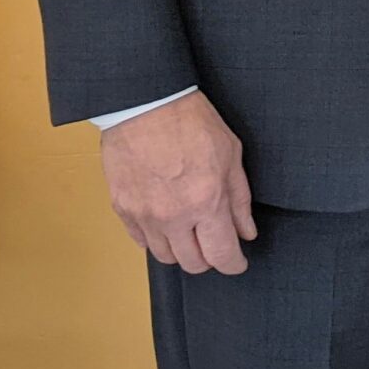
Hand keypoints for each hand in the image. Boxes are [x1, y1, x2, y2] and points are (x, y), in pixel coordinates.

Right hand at [99, 90, 256, 273]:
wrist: (145, 104)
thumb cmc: (192, 122)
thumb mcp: (232, 154)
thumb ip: (239, 199)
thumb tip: (245, 232)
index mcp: (206, 201)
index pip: (221, 255)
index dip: (234, 264)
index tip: (238, 263)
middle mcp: (174, 216)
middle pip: (193, 264)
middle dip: (210, 259)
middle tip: (216, 243)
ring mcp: (145, 215)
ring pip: (166, 257)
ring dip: (183, 251)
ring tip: (192, 231)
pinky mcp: (123, 210)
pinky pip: (142, 242)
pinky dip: (158, 239)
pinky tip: (168, 223)